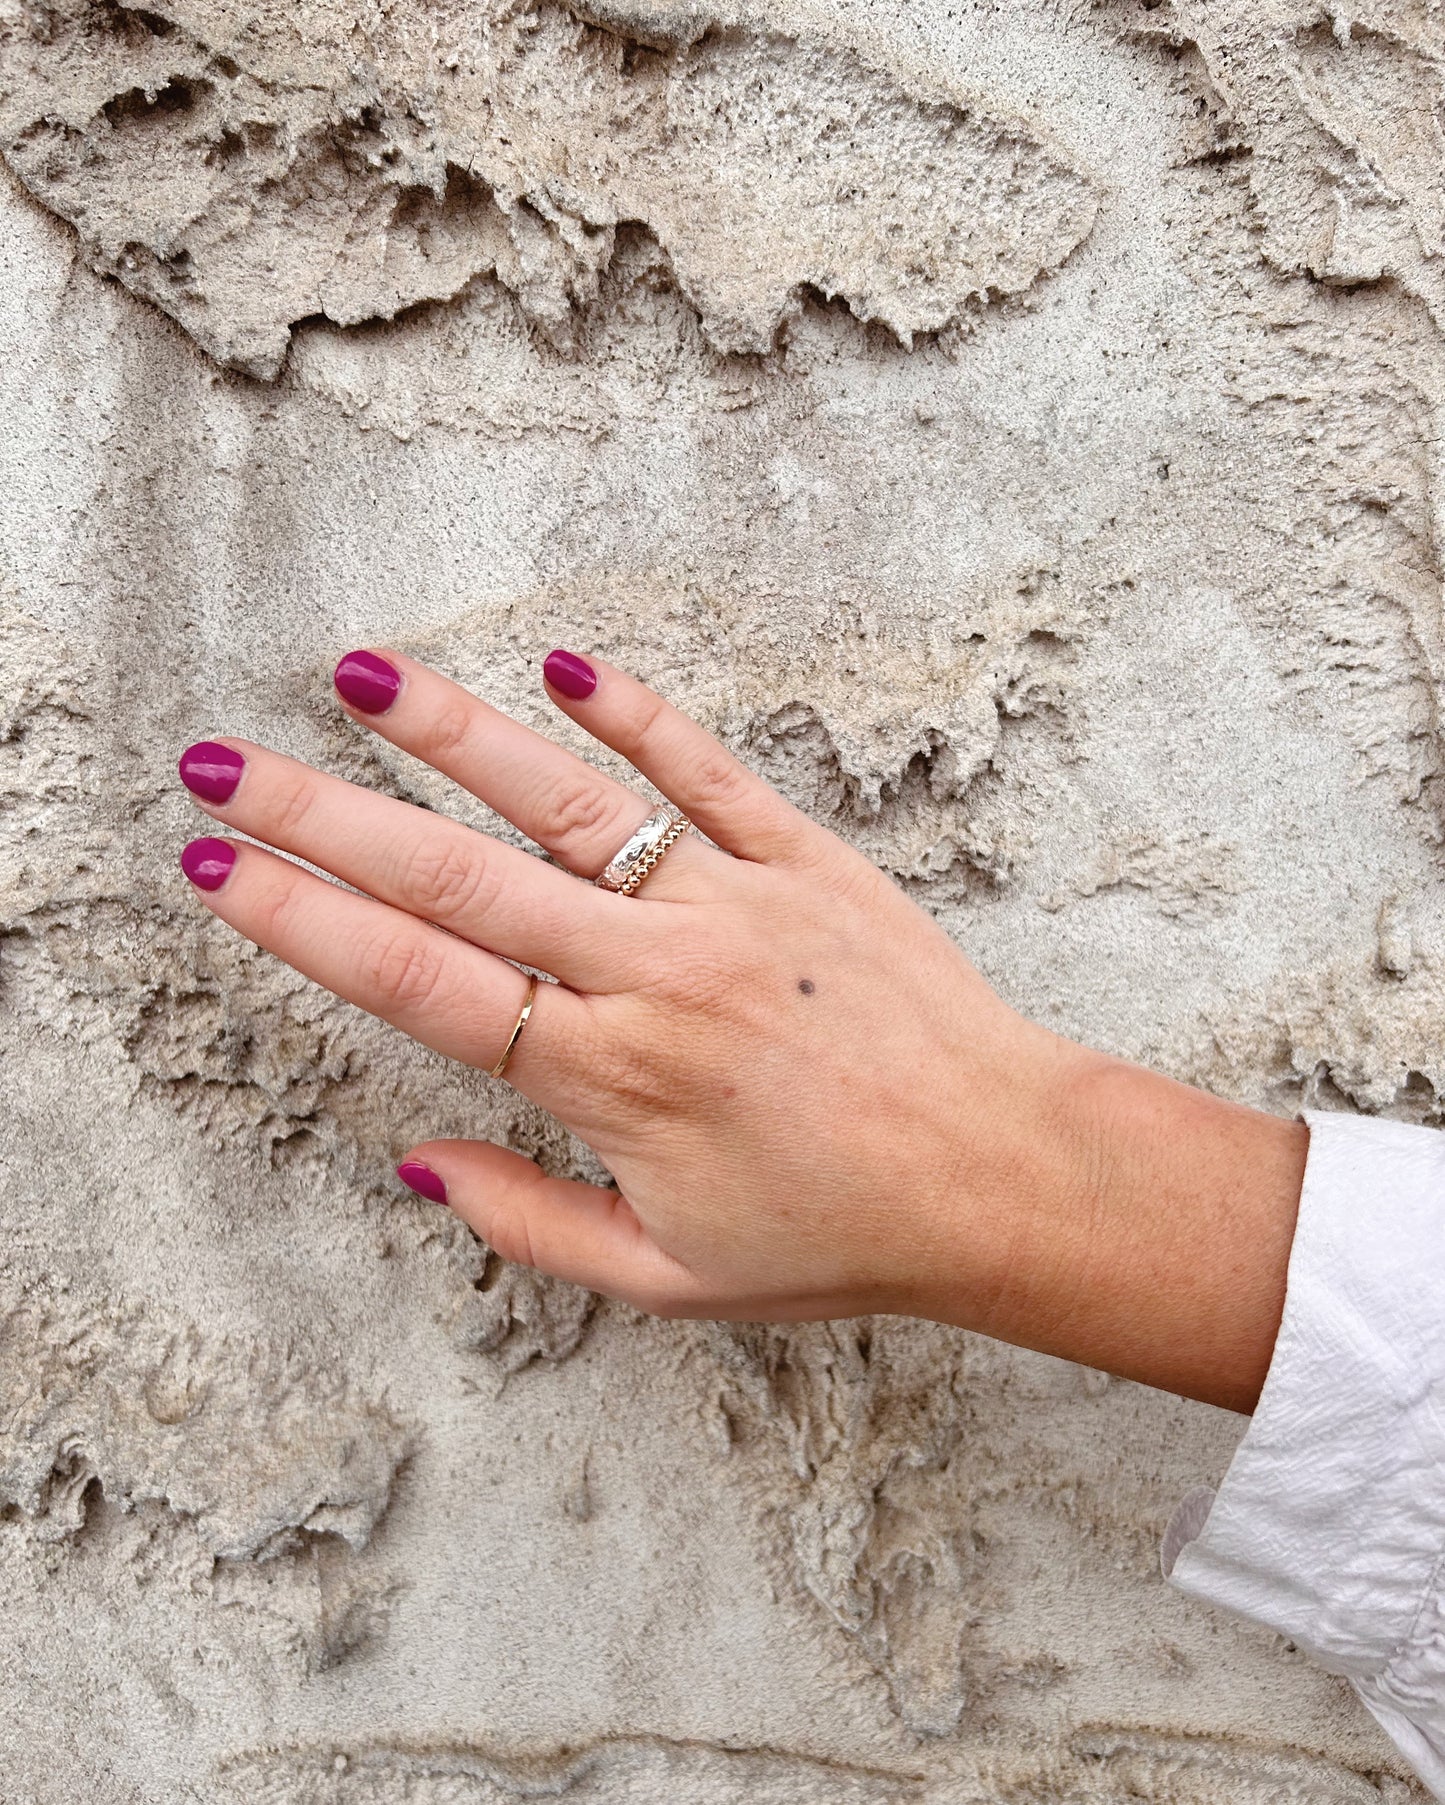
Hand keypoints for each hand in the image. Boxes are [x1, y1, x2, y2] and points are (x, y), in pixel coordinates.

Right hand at [178, 648, 1306, 1410]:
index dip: (306, 922)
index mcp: (610, 1076)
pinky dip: (641, 718)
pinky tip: (568, 667)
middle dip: (325, 819)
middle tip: (224, 766)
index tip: (218, 871)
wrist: (1008, 1174)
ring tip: (358, 678)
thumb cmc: (843, 1237)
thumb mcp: (671, 1277)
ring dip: (456, 736)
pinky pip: (711, 774)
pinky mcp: (809, 861)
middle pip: (459, 880)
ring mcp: (733, 904)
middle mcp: (656, 972)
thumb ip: (531, 1222)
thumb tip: (419, 1163)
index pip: (421, 982)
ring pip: (569, 804)